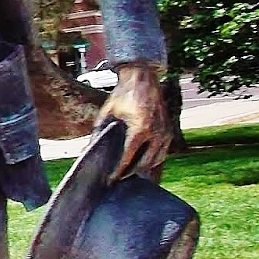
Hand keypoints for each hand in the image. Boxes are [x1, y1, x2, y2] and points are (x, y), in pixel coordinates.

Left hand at [97, 63, 171, 179]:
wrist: (142, 79)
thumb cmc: (122, 95)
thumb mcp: (106, 112)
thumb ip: (98, 131)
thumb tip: (89, 148)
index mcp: (140, 130)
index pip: (129, 158)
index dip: (119, 171)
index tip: (111, 179)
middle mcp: (156, 133)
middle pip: (144, 163)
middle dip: (131, 173)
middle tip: (119, 180)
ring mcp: (165, 132)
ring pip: (156, 160)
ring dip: (144, 169)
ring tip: (130, 175)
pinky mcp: (169, 130)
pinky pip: (163, 152)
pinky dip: (154, 160)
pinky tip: (143, 164)